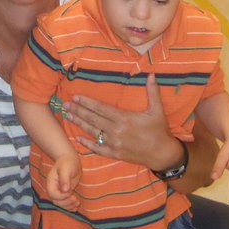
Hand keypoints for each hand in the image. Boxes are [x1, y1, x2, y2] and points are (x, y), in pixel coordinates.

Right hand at [44, 153, 81, 211]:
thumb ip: (64, 179)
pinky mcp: (65, 194)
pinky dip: (70, 207)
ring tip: (77, 202)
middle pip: (56, 201)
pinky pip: (65, 204)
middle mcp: (53, 188)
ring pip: (61, 204)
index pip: (53, 194)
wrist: (70, 160)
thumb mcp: (66, 169)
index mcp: (51, 182)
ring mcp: (59, 192)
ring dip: (69, 206)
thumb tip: (65, 190)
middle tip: (75, 199)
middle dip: (66, 203)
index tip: (70, 193)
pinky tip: (75, 207)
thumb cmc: (67, 163)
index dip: (61, 196)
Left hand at [66, 73, 182, 168]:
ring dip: (79, 123)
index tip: (76, 96)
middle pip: (93, 119)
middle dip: (78, 110)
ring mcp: (114, 143)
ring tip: (68, 115)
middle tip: (65, 104)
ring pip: (93, 132)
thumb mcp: (157, 110)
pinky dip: (87, 144)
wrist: (162, 154)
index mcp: (124, 118)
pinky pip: (98, 149)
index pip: (100, 108)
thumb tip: (152, 74)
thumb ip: (153, 92)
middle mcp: (116, 131)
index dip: (87, 102)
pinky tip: (77, 138)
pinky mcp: (115, 154)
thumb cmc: (159, 131)